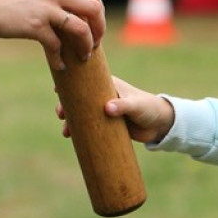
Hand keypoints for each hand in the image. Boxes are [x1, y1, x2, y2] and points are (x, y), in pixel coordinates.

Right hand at [0, 0, 105, 69]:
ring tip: (84, 57)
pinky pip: (57, 45)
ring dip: (87, 45)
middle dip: (100, 28)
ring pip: (82, 28)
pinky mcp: (34, 25)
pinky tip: (59, 67)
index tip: (96, 25)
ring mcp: (45, 7)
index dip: (98, 11)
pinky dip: (60, 59)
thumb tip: (66, 12)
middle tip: (96, 43)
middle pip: (94, 9)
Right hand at [57, 75, 174, 144]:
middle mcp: (103, 97)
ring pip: (81, 115)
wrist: (160, 125)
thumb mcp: (136, 105)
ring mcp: (103, 112)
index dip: (71, 83)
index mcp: (109, 85)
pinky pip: (89, 127)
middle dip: (67, 106)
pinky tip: (70, 137)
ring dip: (71, 121)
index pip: (86, 80)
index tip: (57, 88)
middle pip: (79, 99)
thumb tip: (107, 109)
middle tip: (61, 114)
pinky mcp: (106, 125)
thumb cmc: (148, 107)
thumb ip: (123, 106)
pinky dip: (79, 131)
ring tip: (66, 132)